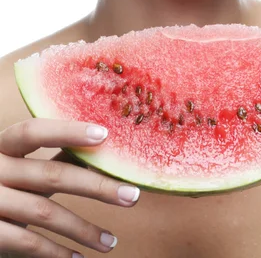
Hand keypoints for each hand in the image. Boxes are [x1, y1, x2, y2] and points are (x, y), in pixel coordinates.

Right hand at [0, 119, 139, 256]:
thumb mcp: (12, 164)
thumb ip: (44, 158)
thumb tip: (92, 144)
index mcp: (0, 146)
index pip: (34, 131)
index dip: (68, 131)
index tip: (105, 134)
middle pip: (51, 176)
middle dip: (97, 186)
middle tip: (132, 195)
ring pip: (44, 213)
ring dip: (83, 229)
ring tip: (111, 241)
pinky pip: (26, 243)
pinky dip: (55, 252)